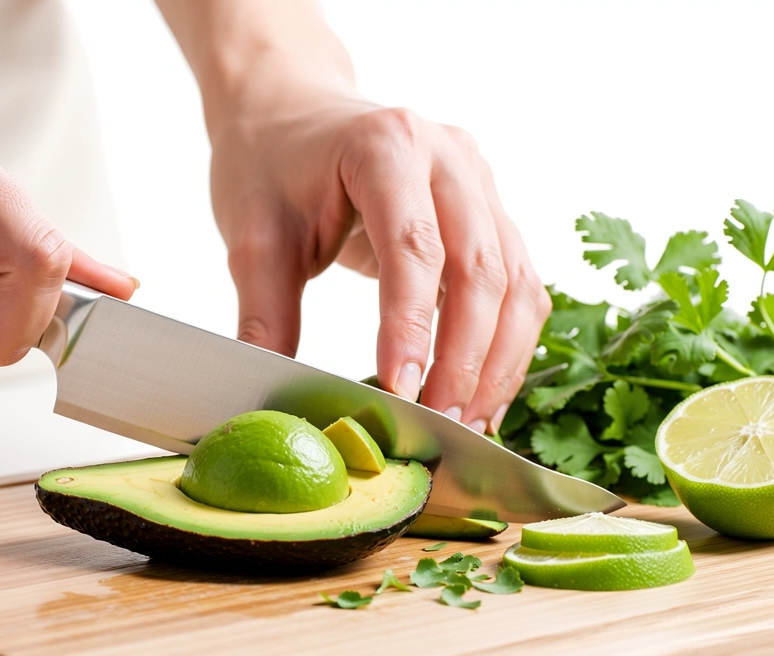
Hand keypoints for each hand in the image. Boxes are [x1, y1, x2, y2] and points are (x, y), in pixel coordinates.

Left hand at [209, 96, 549, 433]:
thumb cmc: (271, 166)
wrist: (293, 113)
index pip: (414, 245)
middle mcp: (450, 156)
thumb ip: (265, 315)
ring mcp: (481, 182)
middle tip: (439, 424)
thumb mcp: (253, 237)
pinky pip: (520, 286)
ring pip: (516, 282)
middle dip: (465, 357)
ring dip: (498, 361)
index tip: (401, 390)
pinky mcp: (493, 213)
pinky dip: (508, 346)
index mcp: (387, 145)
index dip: (412, 325)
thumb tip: (273, 398)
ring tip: (466, 423)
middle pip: (481, 267)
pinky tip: (482, 394)